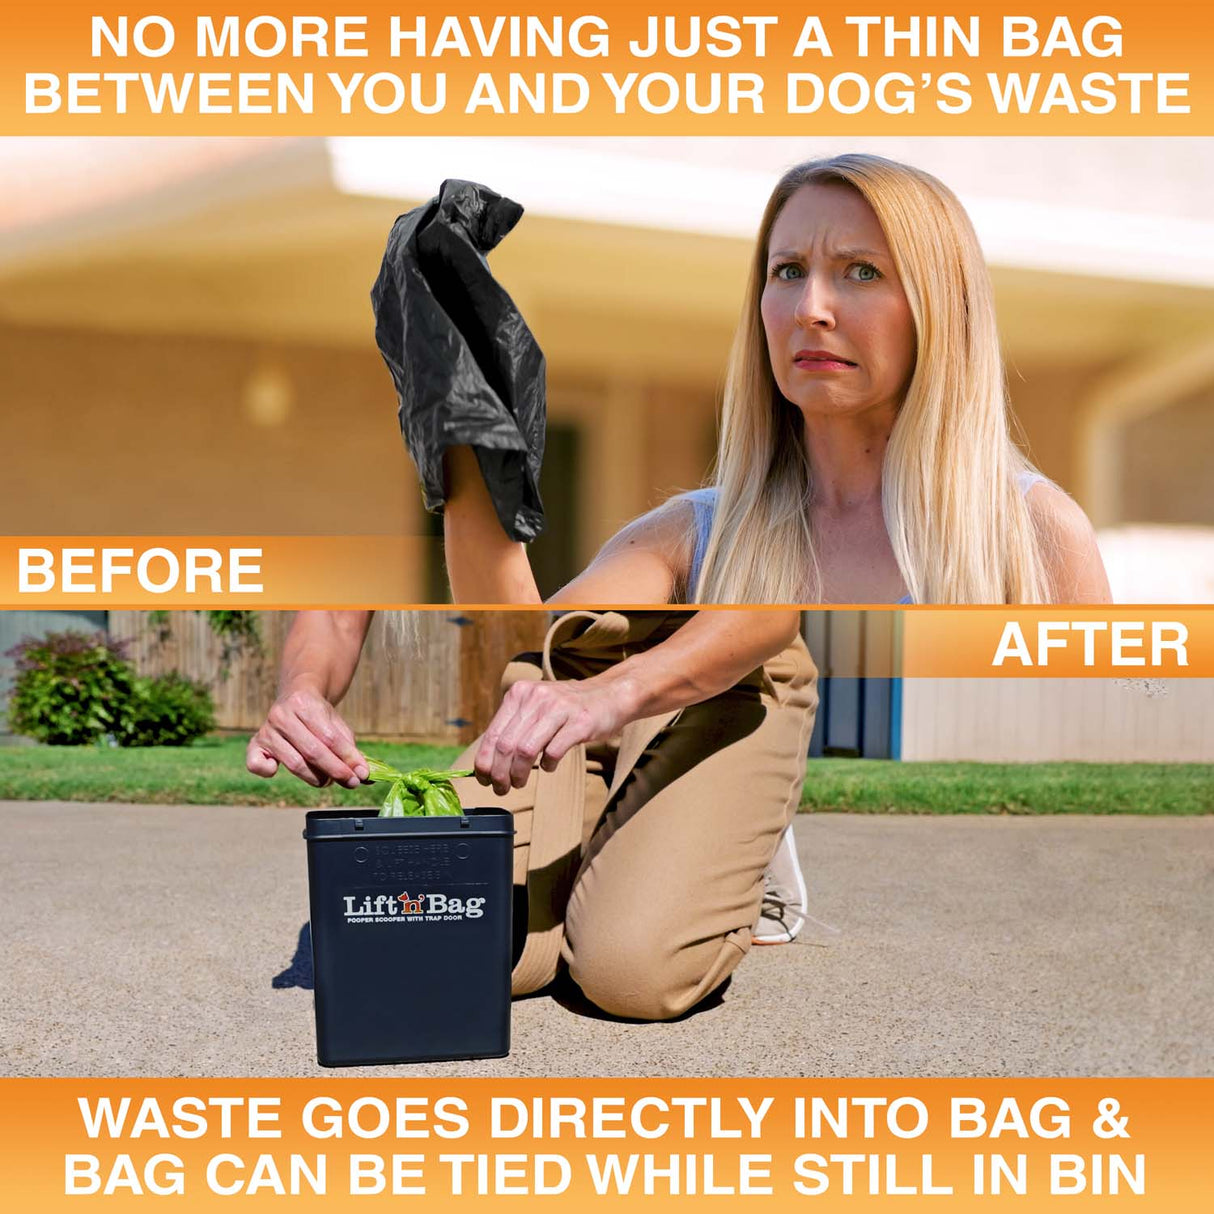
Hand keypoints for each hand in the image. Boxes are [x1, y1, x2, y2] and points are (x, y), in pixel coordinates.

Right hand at [246, 684, 368, 788]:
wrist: (295, 696)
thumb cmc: (319, 716)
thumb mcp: (337, 724)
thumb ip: (350, 748)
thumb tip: (366, 776)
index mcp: (304, 703)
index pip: (329, 737)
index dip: (347, 758)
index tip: (362, 774)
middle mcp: (281, 715)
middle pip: (312, 751)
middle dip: (335, 770)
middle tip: (351, 782)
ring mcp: (266, 730)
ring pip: (293, 763)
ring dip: (316, 777)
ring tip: (329, 780)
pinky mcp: (255, 744)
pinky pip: (256, 765)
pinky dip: (268, 772)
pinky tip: (279, 771)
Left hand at [474, 676, 637, 794]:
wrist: (609, 694)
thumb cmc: (567, 707)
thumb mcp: (536, 706)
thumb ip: (515, 725)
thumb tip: (490, 760)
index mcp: (519, 693)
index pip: (492, 734)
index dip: (484, 762)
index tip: (483, 779)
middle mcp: (536, 697)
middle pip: (507, 746)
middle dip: (500, 774)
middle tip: (501, 788)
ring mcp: (558, 708)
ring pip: (526, 751)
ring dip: (519, 774)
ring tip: (519, 783)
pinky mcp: (579, 722)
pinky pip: (554, 752)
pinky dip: (548, 766)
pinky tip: (549, 767)